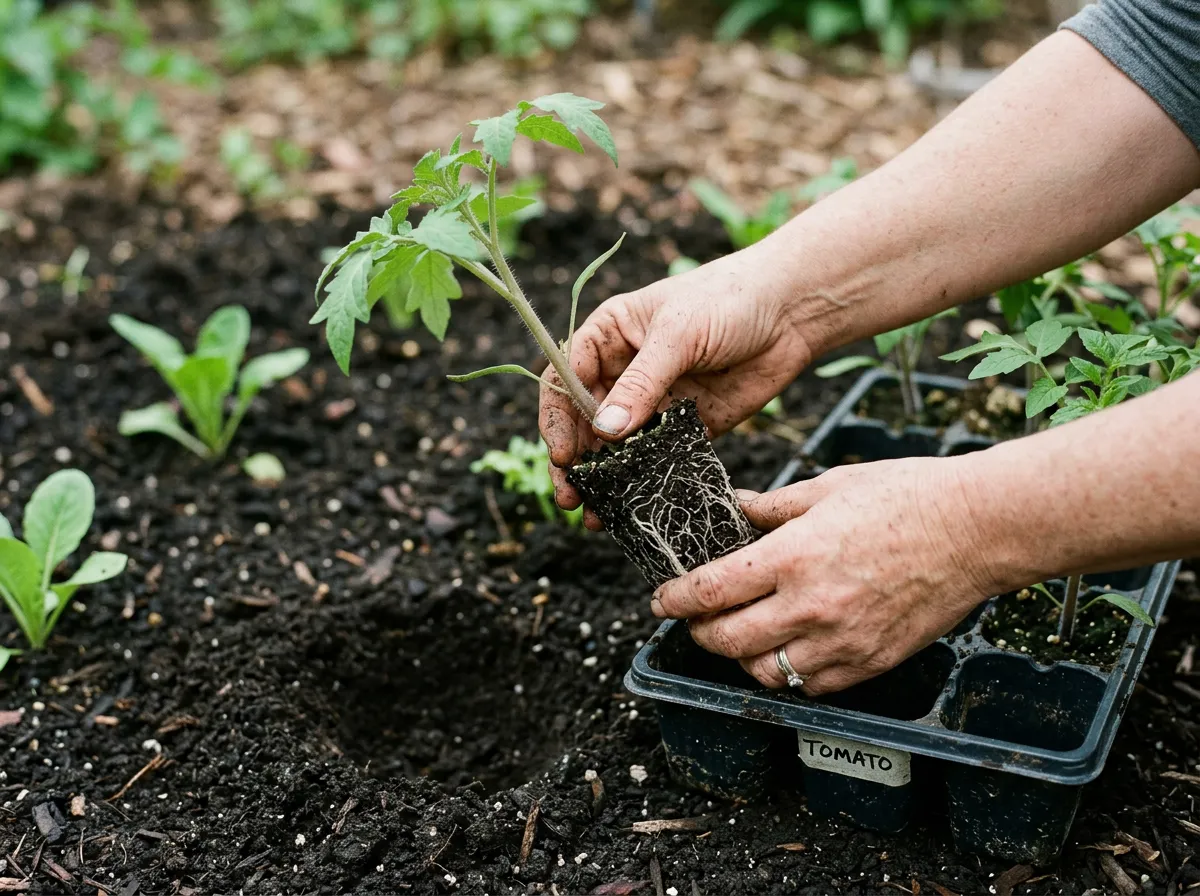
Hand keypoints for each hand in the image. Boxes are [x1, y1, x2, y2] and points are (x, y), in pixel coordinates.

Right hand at [538, 245, 811, 526]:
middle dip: (575, 459)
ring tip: (597, 514)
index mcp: (609, 336)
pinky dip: (643, 481)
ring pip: (617, 446)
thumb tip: (605, 432)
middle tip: (571, 498)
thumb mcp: (679, 334)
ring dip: (604, 479)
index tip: (563, 454)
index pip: (565, 378)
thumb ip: (642, 383)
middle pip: (584, 420)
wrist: (792, 312)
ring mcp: (655, 400)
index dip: (558, 417)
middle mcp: (625, 370)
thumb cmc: (729, 299)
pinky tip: (635, 504)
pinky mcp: (686, 426)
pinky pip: (656, 457)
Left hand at [651, 457, 997, 694]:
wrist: (977, 529)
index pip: (712, 591)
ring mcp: (843, 640)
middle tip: (694, 620)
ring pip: (765, 673)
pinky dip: (789, 673)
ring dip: (741, 657)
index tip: (662, 599)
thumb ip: (771, 507)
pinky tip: (789, 648)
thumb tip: (733, 509)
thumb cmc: (906, 497)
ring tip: (742, 634)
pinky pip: (811, 685)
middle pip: (728, 641)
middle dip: (699, 633)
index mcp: (794, 556)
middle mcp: (812, 606)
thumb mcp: (827, 487)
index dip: (676, 599)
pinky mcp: (871, 661)